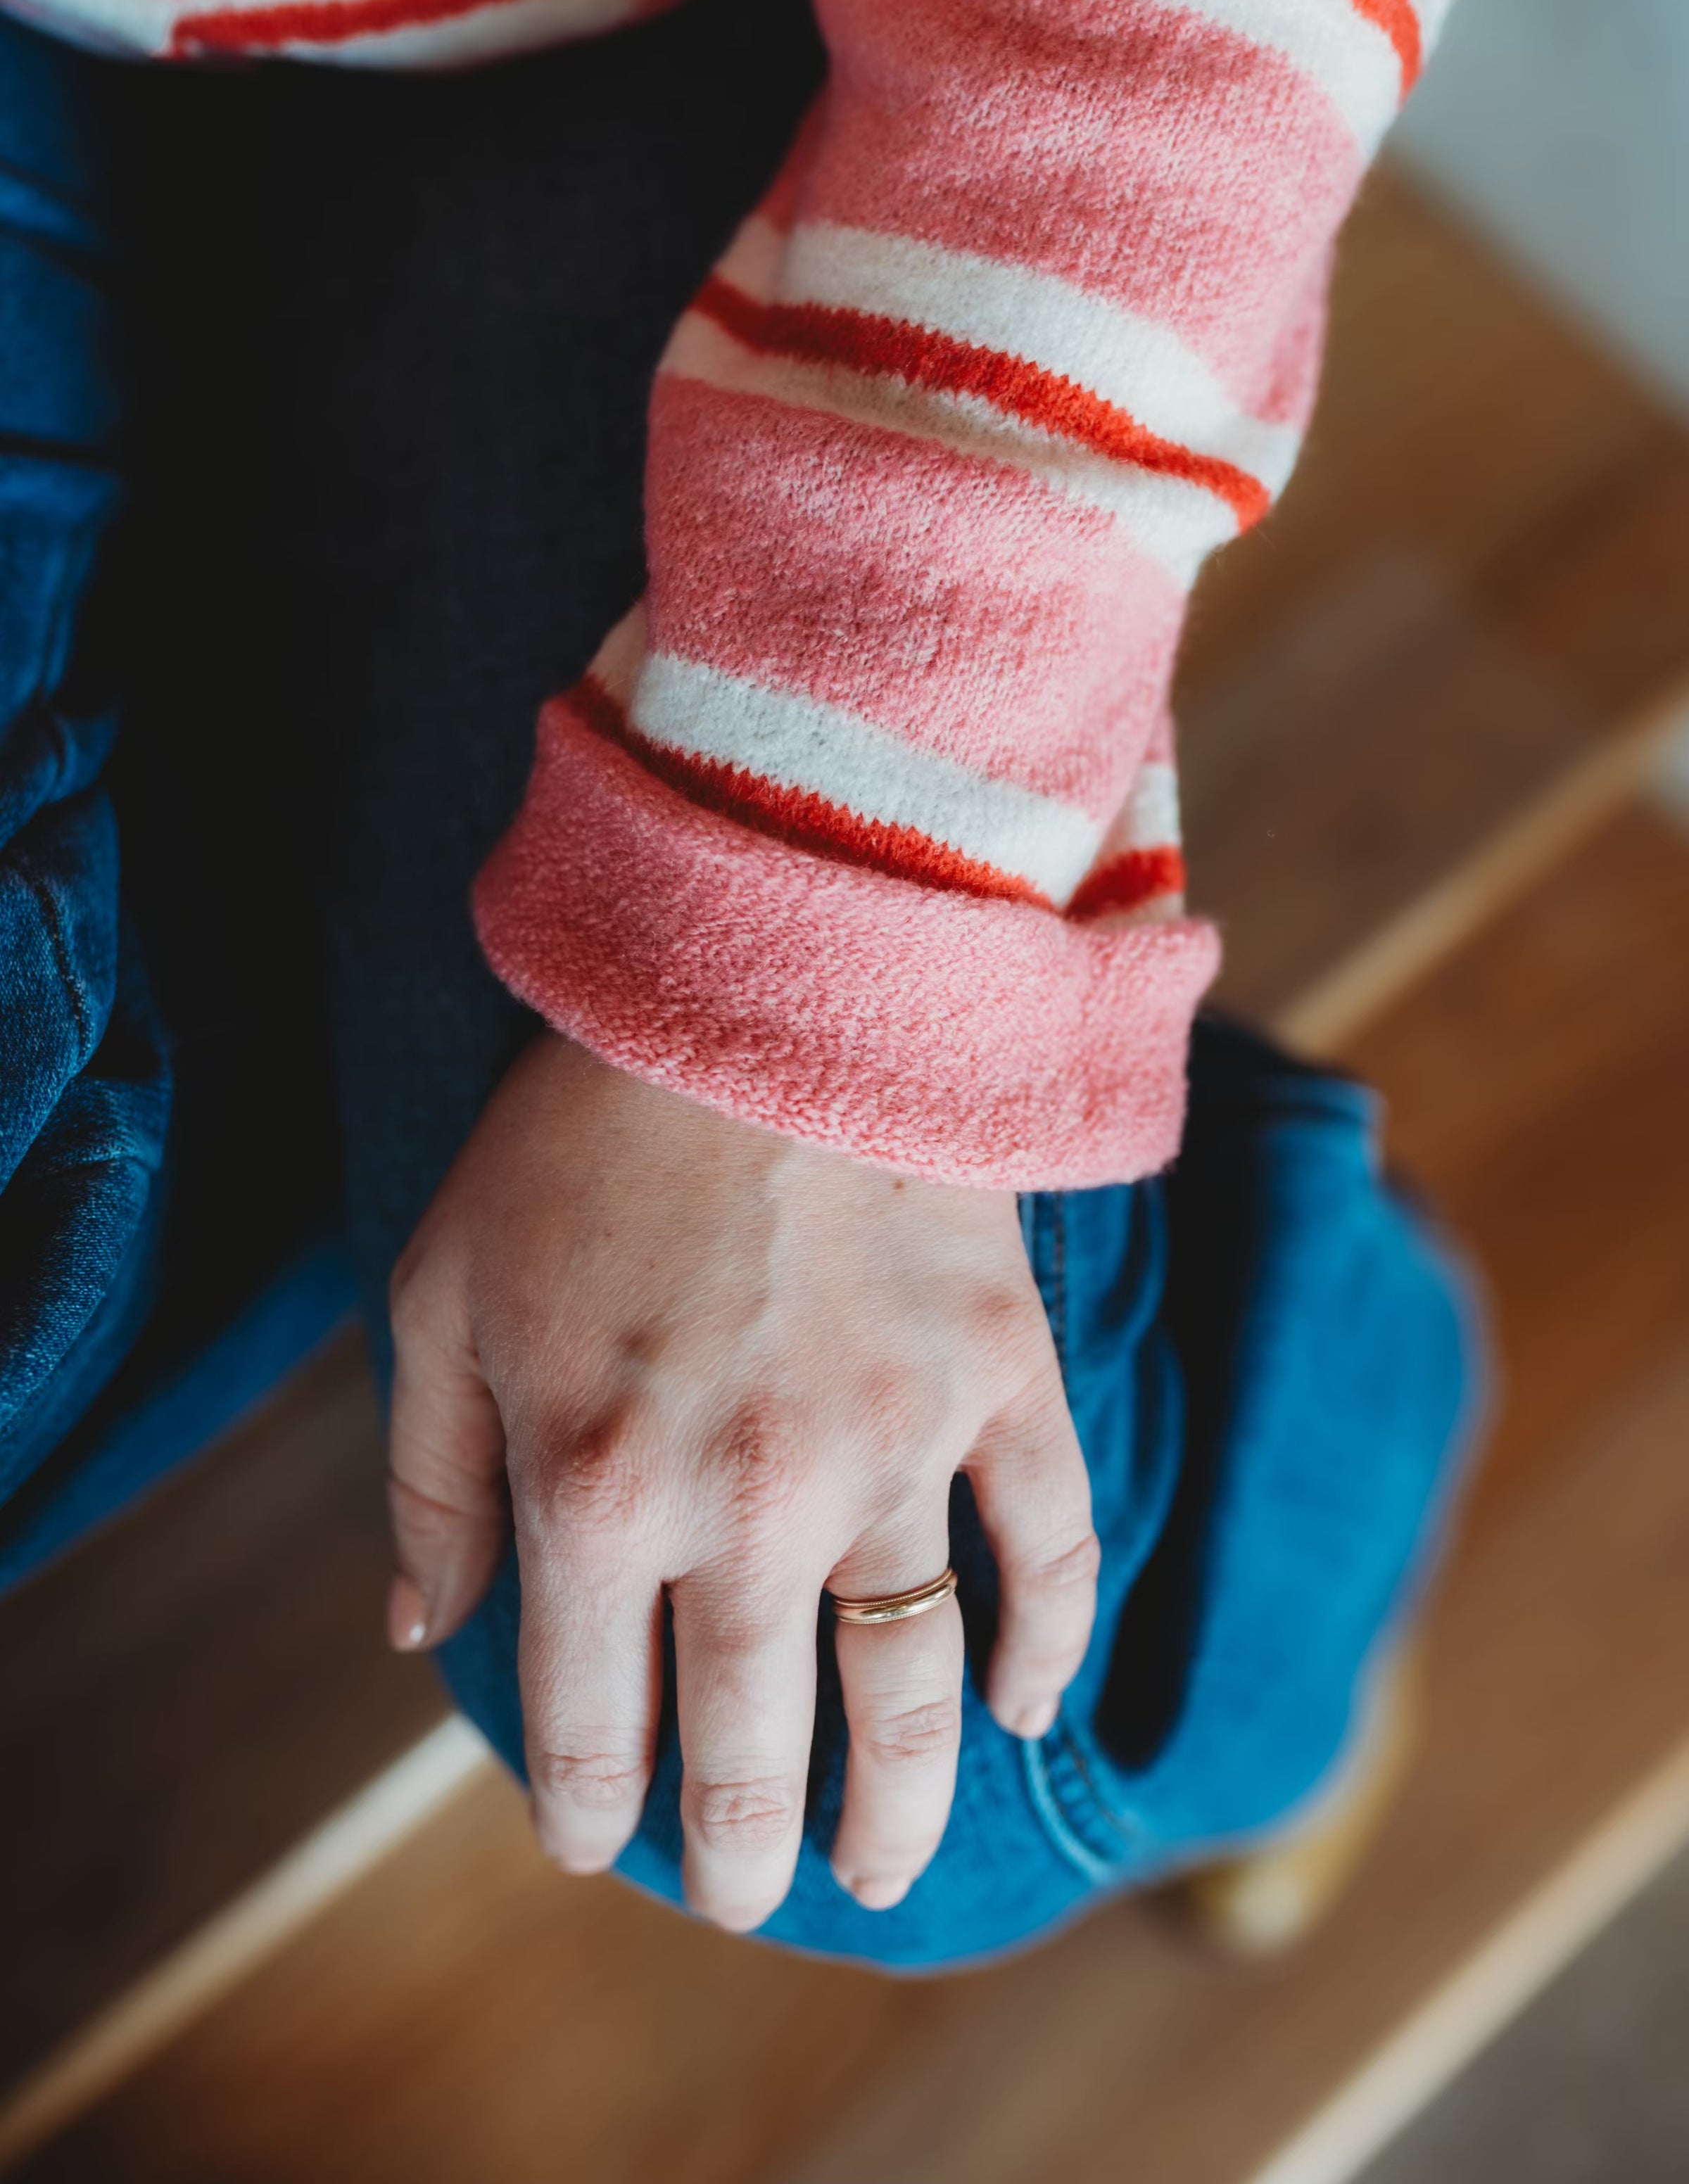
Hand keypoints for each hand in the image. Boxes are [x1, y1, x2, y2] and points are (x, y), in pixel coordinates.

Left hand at [385, 1034, 1097, 1930]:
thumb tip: (426, 1635)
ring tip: (878, 1869)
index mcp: (599, 1492)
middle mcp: (754, 1501)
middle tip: (749, 1891)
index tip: (600, 1844)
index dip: (591, 1817)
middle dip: (744, 1857)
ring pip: (913, 1690)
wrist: (759, 978)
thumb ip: (431, 1478)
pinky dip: (1048, 1641)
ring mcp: (895, 1444)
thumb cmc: (578, 1136)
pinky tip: (1024, 1706)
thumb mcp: (442, 1292)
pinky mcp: (999, 1375)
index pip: (596, 1729)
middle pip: (760, 1748)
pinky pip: (1050, 1543)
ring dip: (898, 1808)